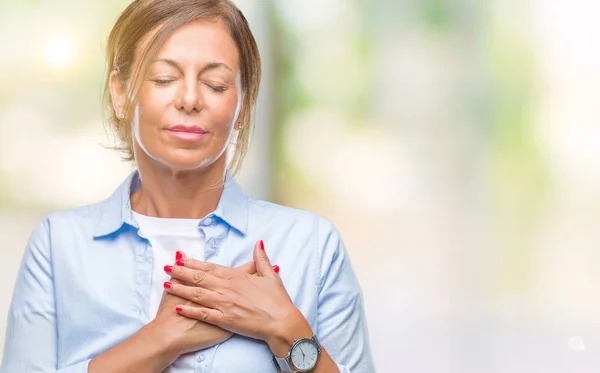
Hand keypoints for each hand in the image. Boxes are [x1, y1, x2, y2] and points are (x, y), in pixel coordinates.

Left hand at [163, 240, 307, 351]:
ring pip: (197, 294)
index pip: (211, 268)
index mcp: (237, 277)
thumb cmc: (277, 300)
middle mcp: (227, 288)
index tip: (182, 259)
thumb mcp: (270, 275)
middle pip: (199, 278)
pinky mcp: (224, 320)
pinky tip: (177, 307)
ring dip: (180, 289)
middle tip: (166, 268)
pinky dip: (189, 310)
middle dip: (181, 273)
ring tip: (165, 284)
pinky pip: (203, 314)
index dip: (195, 264)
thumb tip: (258, 243)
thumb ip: (261, 259)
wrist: (281, 322)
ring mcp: (224, 304)